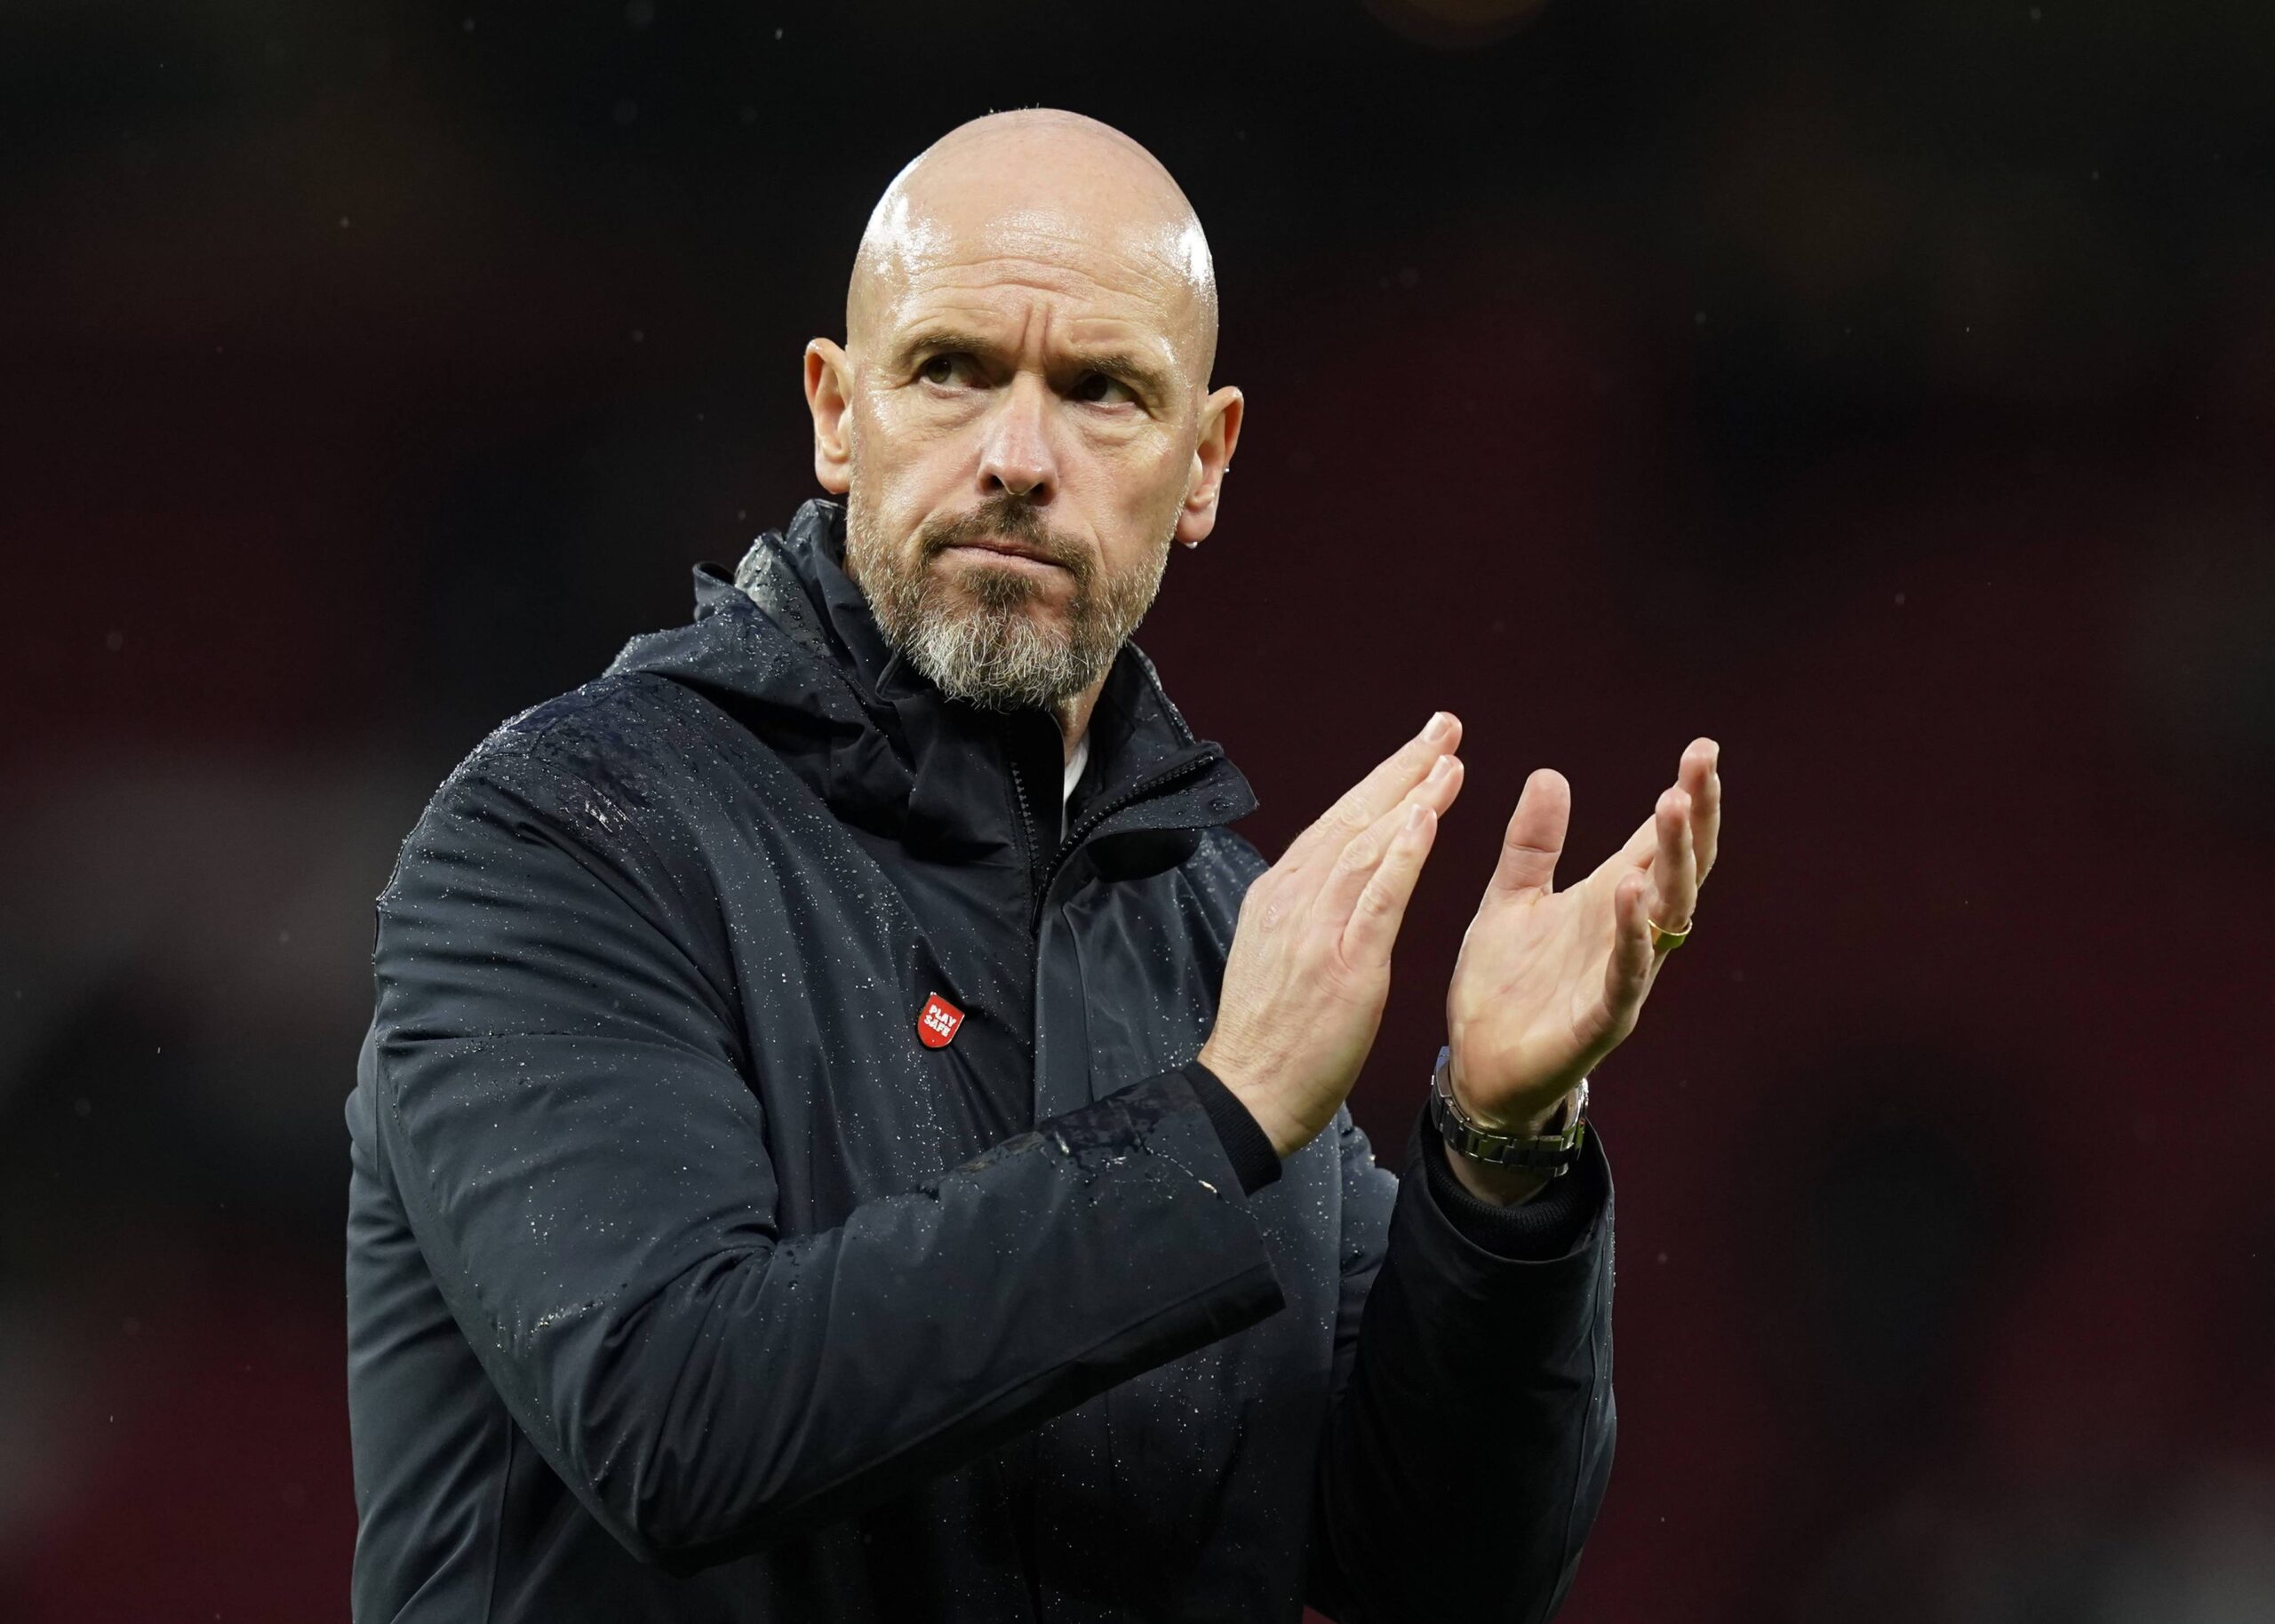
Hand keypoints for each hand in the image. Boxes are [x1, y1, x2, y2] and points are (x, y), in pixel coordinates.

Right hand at [1200, 713, 1467, 1157]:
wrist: (1247, 1093)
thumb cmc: (1267, 1036)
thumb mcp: (1275, 954)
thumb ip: (1303, 912)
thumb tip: (1329, 881)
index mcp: (1279, 895)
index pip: (1335, 824)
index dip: (1380, 783)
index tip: (1418, 752)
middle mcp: (1294, 899)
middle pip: (1353, 818)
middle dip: (1402, 768)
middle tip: (1446, 728)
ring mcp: (1316, 930)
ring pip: (1368, 845)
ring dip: (1412, 796)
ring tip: (1451, 761)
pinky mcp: (1343, 965)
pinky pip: (1377, 899)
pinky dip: (1402, 854)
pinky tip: (1426, 819)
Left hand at [1445, 739, 1722, 1142]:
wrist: (1478, 1066)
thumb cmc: (1504, 984)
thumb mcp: (1510, 898)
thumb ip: (1532, 843)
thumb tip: (1551, 772)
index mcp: (1609, 900)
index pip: (1661, 842)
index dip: (1687, 798)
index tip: (1702, 748)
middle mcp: (1628, 934)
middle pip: (1680, 869)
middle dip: (1693, 818)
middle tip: (1699, 766)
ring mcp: (1622, 978)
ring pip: (1665, 915)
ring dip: (1672, 862)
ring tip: (1670, 807)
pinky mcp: (1600, 1021)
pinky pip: (1627, 977)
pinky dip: (1631, 936)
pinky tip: (1628, 892)